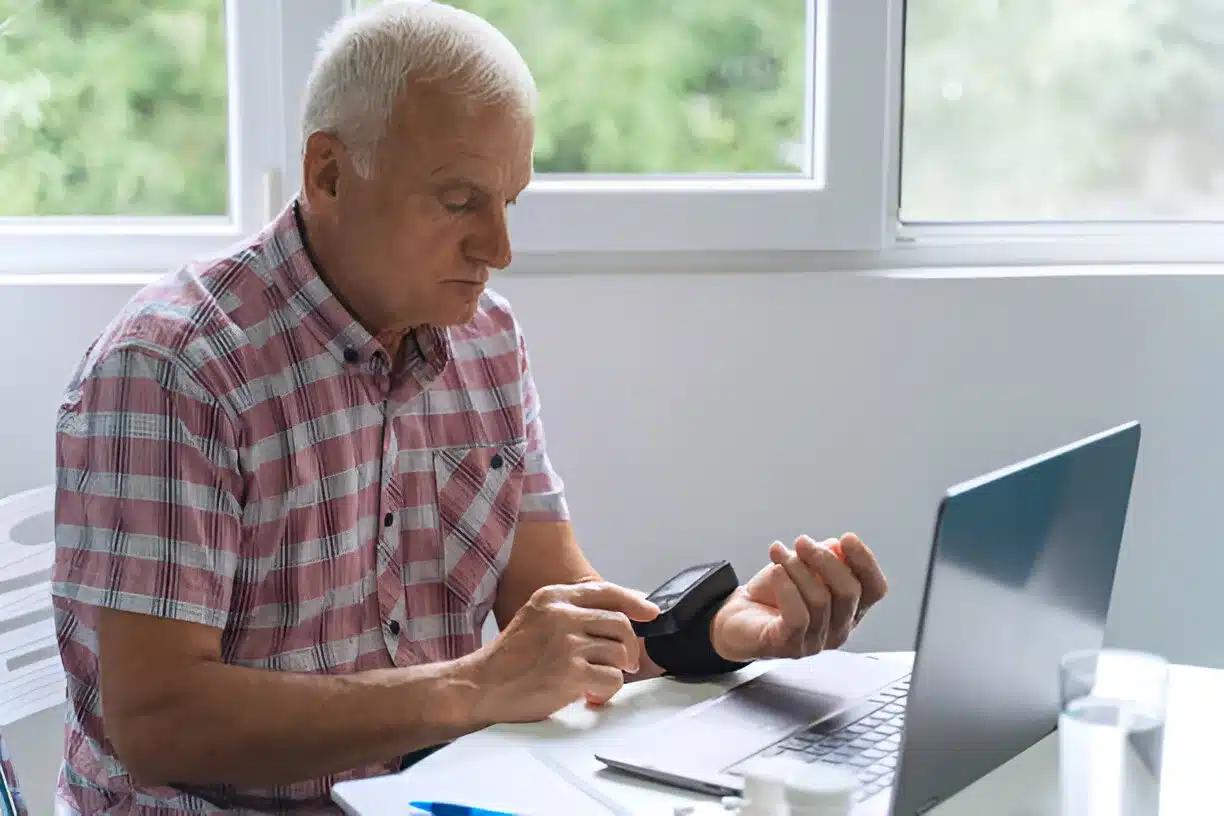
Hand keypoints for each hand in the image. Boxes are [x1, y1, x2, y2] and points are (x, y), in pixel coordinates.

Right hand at [466, 582, 658, 723]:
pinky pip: (612, 679)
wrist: (481, 686)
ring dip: (616, 670)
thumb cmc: (512, 657)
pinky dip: (606, 690)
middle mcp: (562, 615)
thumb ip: (573, 612)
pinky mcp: (570, 673)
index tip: (652, 612)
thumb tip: (624, 611)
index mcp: (554, 597)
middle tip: (626, 663)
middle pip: (620, 623)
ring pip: (620, 652)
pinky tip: (589, 694)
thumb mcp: (538, 618)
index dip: (635, 601)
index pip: (606, 591)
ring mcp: (566, 643)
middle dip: (628, 646)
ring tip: (596, 680)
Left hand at [710, 533, 887, 662]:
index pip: (874, 589)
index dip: (865, 562)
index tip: (847, 538)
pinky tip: (776, 571)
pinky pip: (797, 616)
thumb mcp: (803, 566)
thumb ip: (825, 557)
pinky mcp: (788, 646)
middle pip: (849, 592)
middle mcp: (838, 630)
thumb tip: (838, 547)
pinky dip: (786, 587)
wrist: (737, 617)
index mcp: (848, 610)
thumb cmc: (774, 593)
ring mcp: (815, 643)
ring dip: (797, 568)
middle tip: (802, 542)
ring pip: (820, 600)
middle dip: (825, 560)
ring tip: (779, 555)